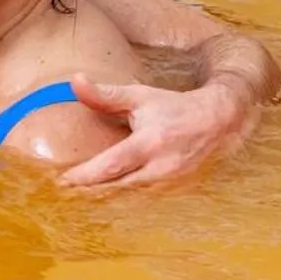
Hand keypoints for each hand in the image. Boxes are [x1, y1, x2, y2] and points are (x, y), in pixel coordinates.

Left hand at [58, 73, 255, 187]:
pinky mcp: (176, 189)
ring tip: (77, 197)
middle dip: (89, 191)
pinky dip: (123, 198)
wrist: (218, 121)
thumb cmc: (174, 107)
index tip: (63, 180)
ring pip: (130, 196)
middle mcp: (161, 167)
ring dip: (104, 198)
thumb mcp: (139, 96)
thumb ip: (105, 94)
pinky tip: (104, 197)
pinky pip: (144, 198)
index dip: (87, 175)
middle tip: (62, 192)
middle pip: (118, 187)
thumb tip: (75, 81)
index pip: (112, 164)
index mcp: (150, 143)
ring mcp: (171, 182)